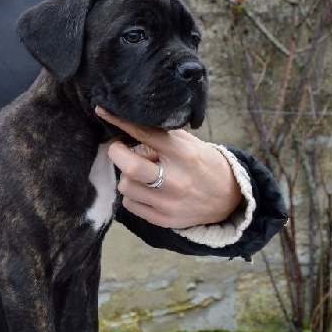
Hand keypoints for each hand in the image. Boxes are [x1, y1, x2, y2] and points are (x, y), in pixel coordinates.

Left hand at [96, 107, 241, 228]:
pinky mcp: (163, 220)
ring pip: (125, 185)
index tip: (103, 112)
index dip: (121, 122)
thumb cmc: (204, 165)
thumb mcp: (190, 144)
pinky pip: (129, 204)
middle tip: (119, 148)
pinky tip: (145, 189)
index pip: (147, 135)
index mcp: (184, 155)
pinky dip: (132, 193)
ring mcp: (169, 203)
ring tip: (141, 172)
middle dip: (116, 153)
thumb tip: (128, 128)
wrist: (228, 200)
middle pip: (130, 167)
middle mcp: (176, 181)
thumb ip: (161, 137)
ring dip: (126, 175)